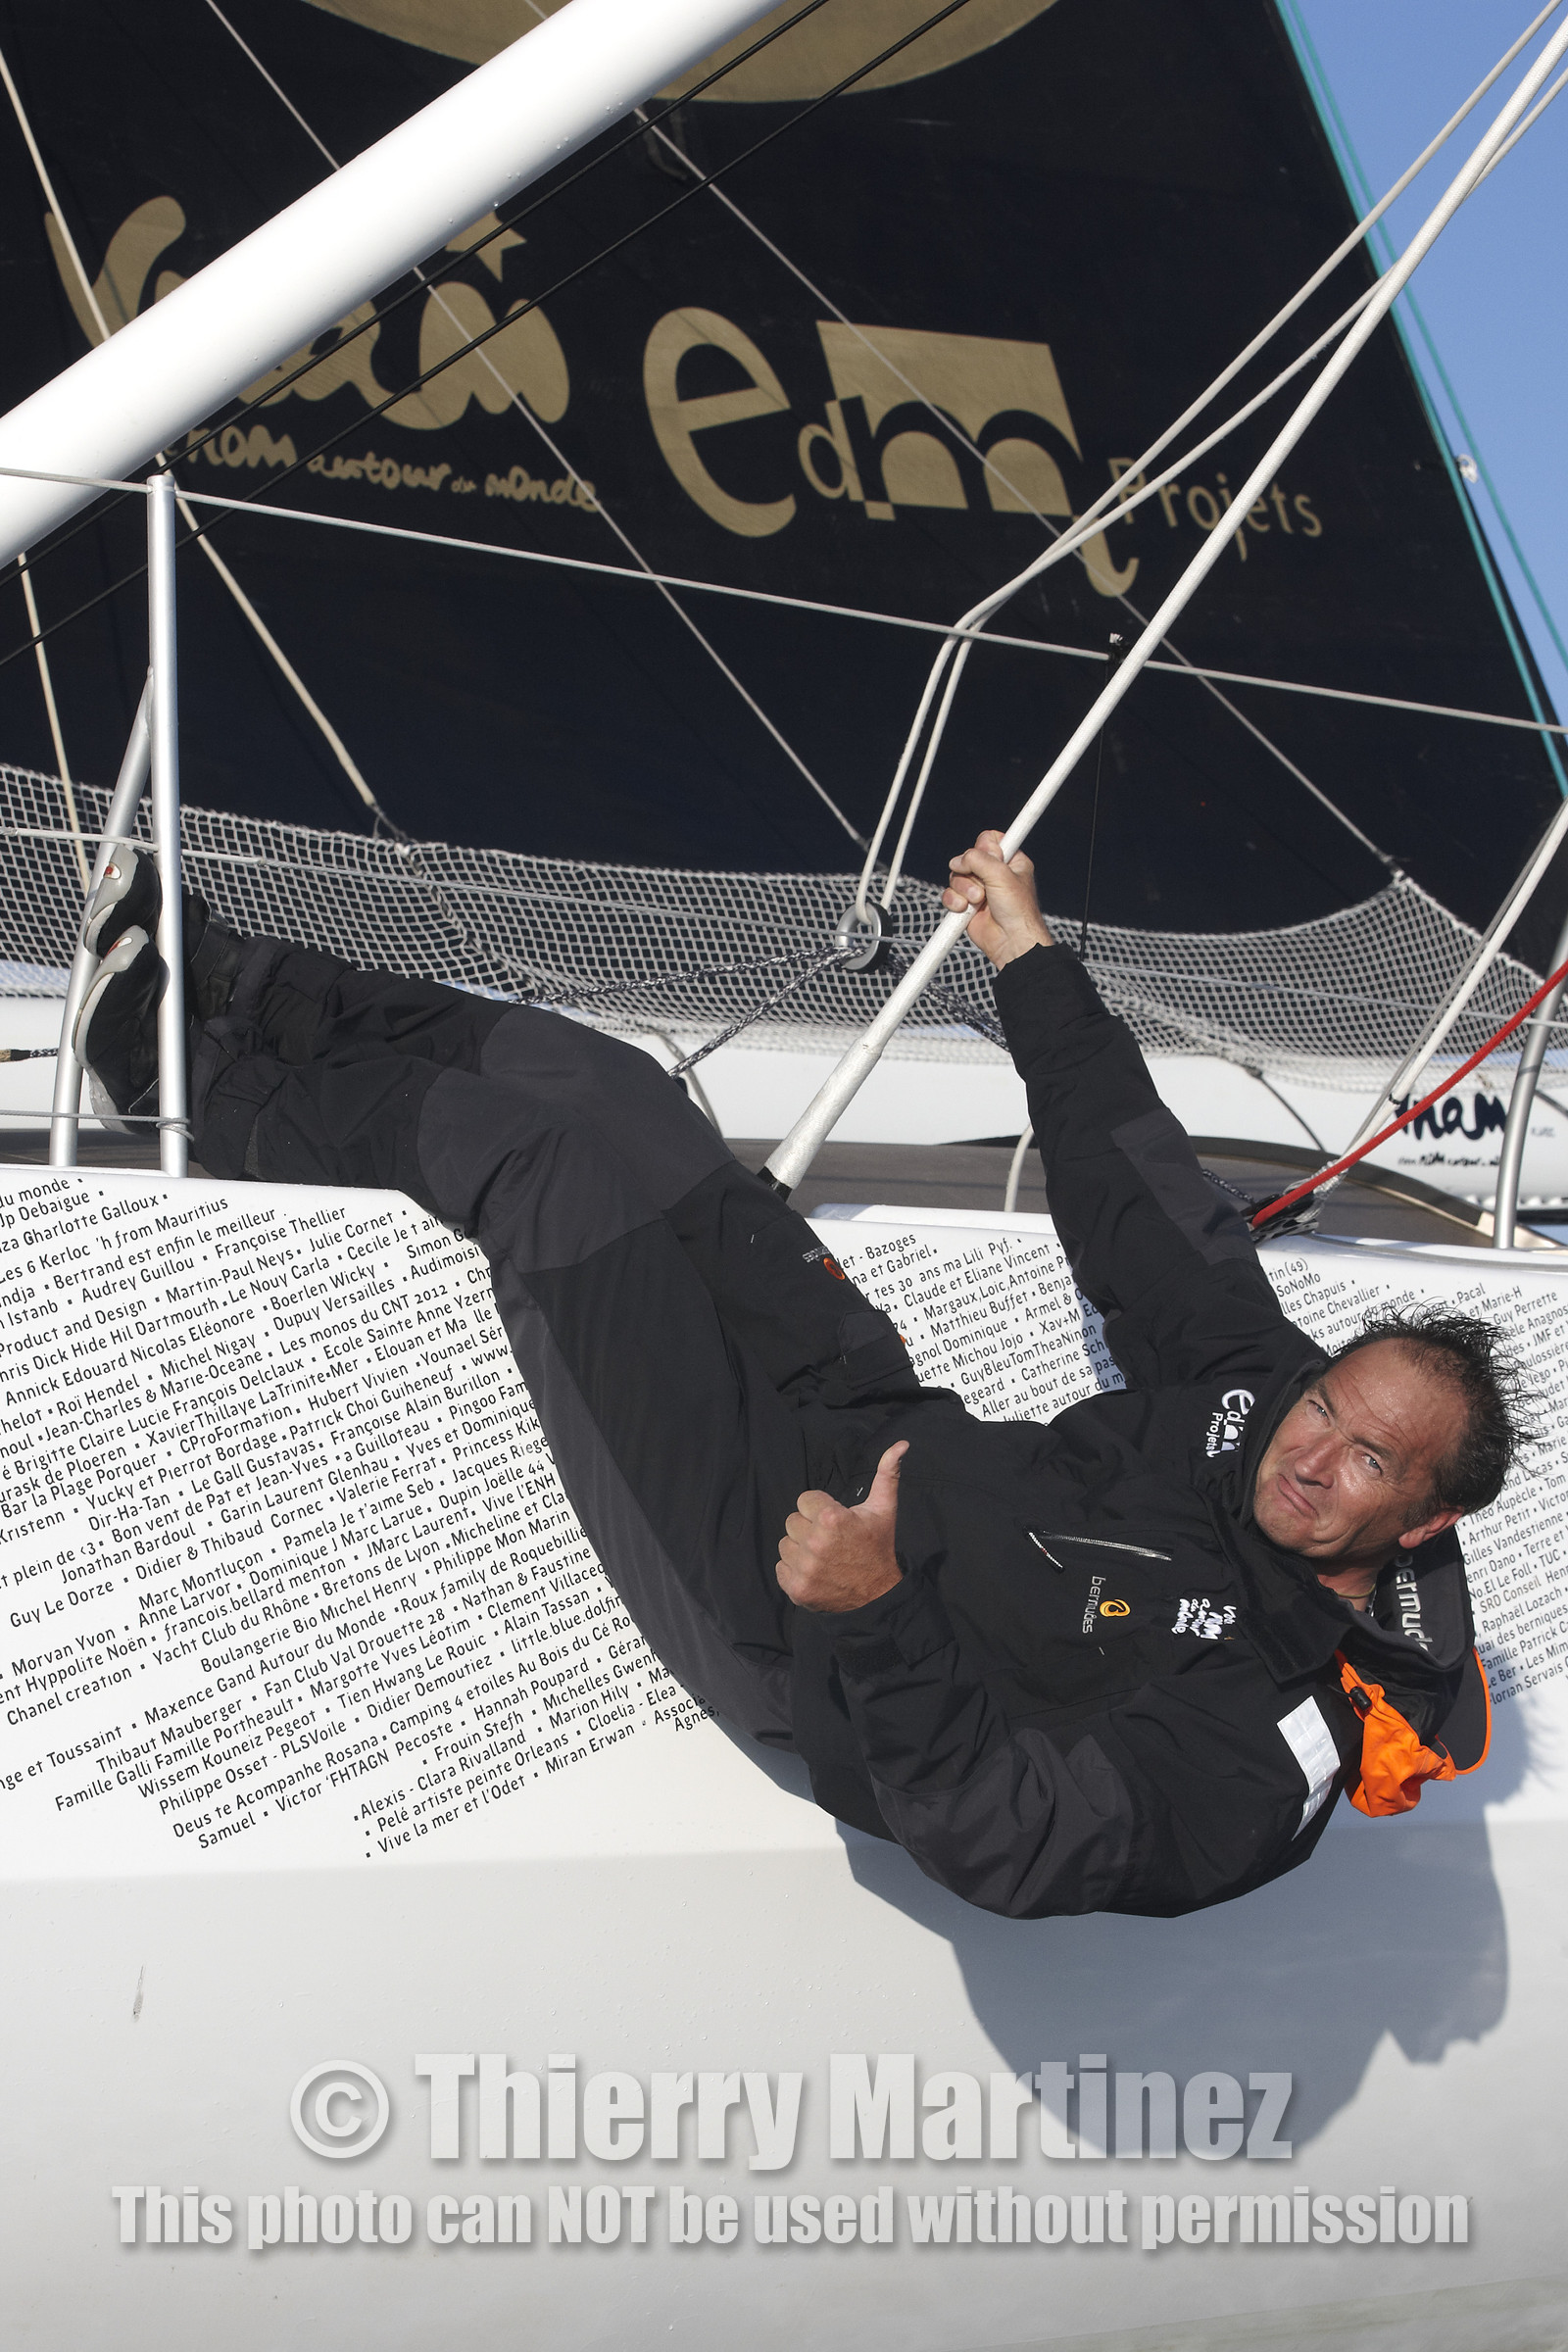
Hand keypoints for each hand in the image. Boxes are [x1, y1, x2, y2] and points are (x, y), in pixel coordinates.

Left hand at [775, 1441, 907, 1612]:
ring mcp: (804, 1568)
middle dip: (809, 1528)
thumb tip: (901, 1444)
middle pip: (792, 1521)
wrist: (878, 1594)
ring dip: (800, 1549)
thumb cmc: (878, 1547)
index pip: (804, 1500)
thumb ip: (887, 1473)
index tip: (835, 1521)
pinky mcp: (796, 1588)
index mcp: (832, 1518)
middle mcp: (815, 1542)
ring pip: (785, 1544)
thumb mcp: (884, 1508)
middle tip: (830, 1540)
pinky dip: (794, 1570)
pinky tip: (814, 1571)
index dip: (820, 1509)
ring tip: (822, 1556)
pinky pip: (780, 1568)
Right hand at [942, 831, 1054, 969]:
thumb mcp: (1001, 875)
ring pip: (956, 876)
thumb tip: (957, 860)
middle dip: (972, 874)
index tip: (992, 859)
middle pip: (968, 858)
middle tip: (985, 887)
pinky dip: (954, 901)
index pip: (990, 840)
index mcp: (1010, 862)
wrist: (1010, 941)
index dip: (985, 848)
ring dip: (964, 889)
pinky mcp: (967, 904)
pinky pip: (950, 894)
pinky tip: (965, 909)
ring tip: (977, 901)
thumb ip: (978, 859)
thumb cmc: (1017, 911)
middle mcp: (994, 873)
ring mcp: (979, 889)